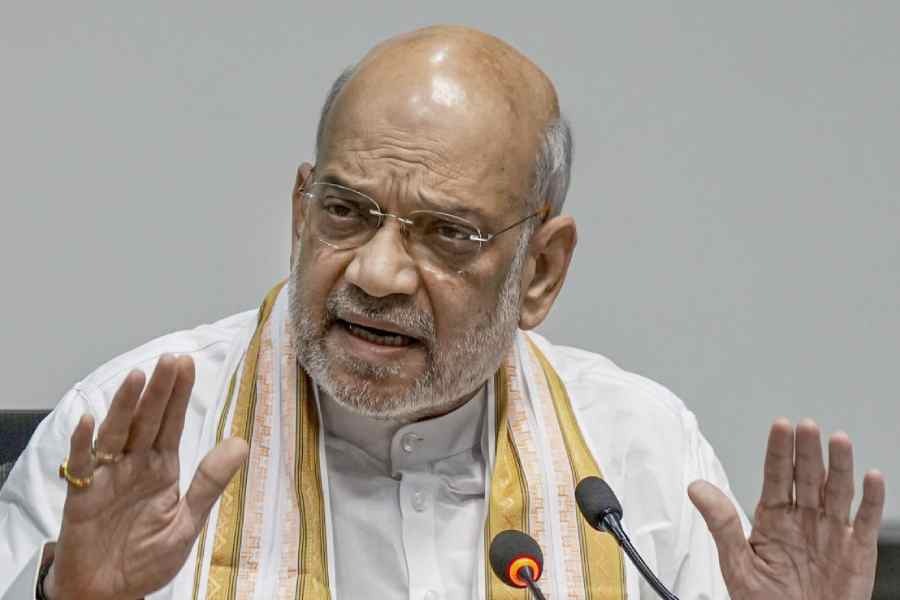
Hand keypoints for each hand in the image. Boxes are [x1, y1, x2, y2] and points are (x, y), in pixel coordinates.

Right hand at [46, 355, 248, 599]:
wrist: (110, 593)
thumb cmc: (146, 558)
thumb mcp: (187, 522)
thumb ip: (209, 483)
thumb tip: (240, 444)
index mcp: (160, 468)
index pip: (171, 423)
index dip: (178, 395)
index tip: (187, 364)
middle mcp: (133, 465)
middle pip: (146, 421)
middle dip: (159, 390)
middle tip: (170, 359)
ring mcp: (107, 478)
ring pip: (116, 434)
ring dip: (125, 406)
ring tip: (137, 377)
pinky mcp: (82, 497)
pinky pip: (81, 466)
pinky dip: (82, 444)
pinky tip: (88, 420)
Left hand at [689, 418, 885, 599]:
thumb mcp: (737, 564)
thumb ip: (721, 524)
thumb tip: (696, 488)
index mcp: (773, 517)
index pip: (776, 475)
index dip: (779, 451)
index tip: (781, 426)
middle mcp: (804, 518)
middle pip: (808, 477)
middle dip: (807, 451)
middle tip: (807, 427)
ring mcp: (831, 532)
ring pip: (837, 491)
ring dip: (840, 466)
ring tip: (838, 440)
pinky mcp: (857, 551)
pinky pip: (866, 521)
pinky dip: (872, 500)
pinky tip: (871, 478)